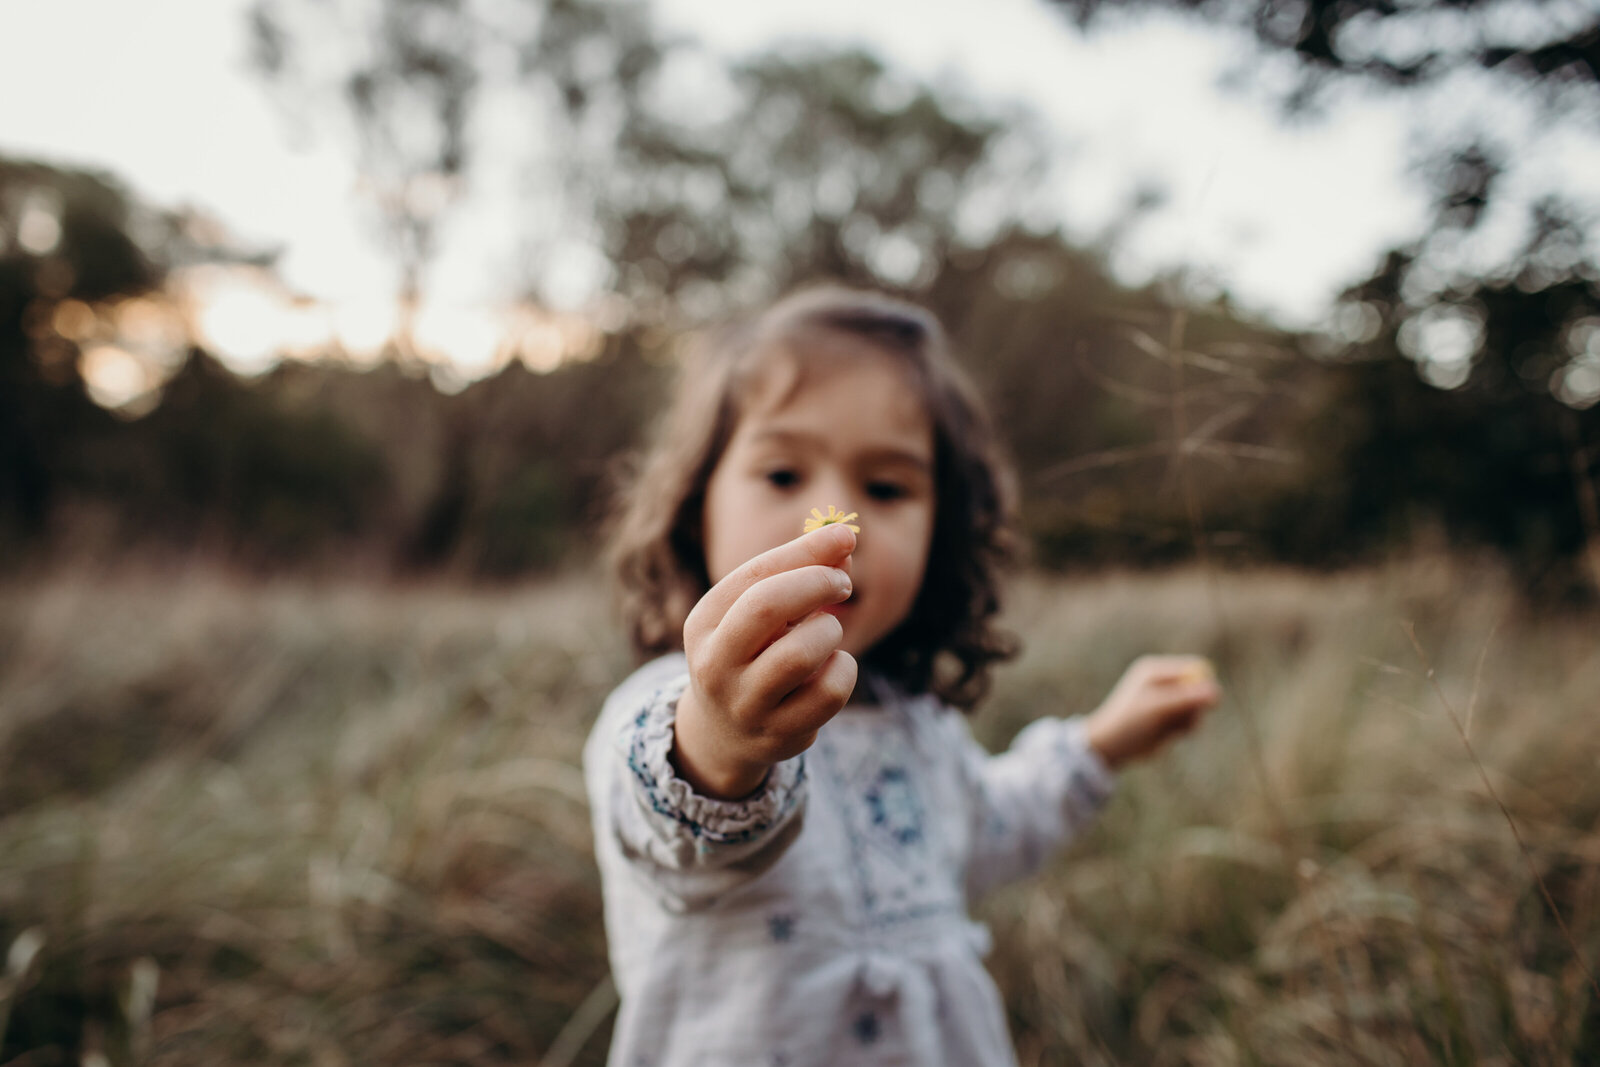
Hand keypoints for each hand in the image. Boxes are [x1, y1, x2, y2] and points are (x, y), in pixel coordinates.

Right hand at [672, 523, 858, 798]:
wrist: (727, 731)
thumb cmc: (753, 651)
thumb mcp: (761, 611)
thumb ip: (799, 572)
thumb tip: (844, 540)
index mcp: (704, 623)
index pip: (755, 574)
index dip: (806, 551)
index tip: (845, 537)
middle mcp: (715, 665)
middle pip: (768, 605)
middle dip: (817, 582)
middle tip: (842, 583)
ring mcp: (745, 705)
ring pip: (802, 653)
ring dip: (830, 631)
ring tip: (827, 634)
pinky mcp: (779, 734)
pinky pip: (829, 692)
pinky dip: (844, 670)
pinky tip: (833, 669)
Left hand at [1083, 655, 1220, 769]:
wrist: (1111, 747)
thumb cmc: (1129, 722)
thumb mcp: (1158, 708)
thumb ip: (1186, 698)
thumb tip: (1216, 690)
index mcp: (1156, 670)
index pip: (1194, 668)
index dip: (1204, 685)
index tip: (1204, 703)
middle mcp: (1164, 682)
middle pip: (1200, 688)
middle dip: (1195, 707)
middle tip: (1182, 719)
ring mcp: (1168, 699)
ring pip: (1197, 708)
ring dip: (1189, 720)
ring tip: (1169, 728)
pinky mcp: (1170, 716)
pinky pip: (1190, 721)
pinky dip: (1183, 730)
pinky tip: (1168, 735)